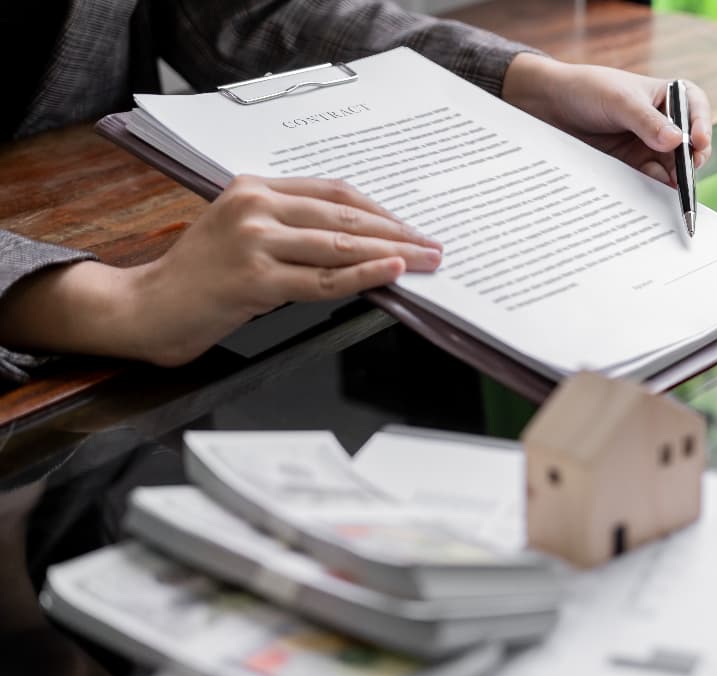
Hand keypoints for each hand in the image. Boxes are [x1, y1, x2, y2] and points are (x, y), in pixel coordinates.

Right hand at [0, 176, 441, 366]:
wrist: (145, 308)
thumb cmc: (200, 278)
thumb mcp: (245, 237)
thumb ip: (294, 231)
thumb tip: (363, 245)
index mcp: (253, 188)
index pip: (334, 192)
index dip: (379, 211)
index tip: (411, 227)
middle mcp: (254, 207)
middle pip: (343, 215)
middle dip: (396, 232)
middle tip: (433, 246)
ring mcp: (253, 241)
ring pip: (338, 245)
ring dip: (390, 255)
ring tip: (424, 262)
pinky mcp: (253, 278)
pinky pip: (322, 279)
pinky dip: (362, 276)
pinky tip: (390, 273)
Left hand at [501, 53, 712, 185]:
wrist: (549, 106)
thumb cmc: (588, 90)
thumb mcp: (619, 100)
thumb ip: (647, 122)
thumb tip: (679, 142)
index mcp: (667, 96)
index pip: (695, 108)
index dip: (702, 125)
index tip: (698, 142)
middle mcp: (663, 122)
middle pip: (689, 145)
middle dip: (689, 161)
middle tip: (684, 175)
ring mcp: (648, 146)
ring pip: (671, 166)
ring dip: (674, 179)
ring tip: (669, 191)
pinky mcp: (632, 166)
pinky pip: (650, 180)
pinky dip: (654, 188)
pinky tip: (653, 196)